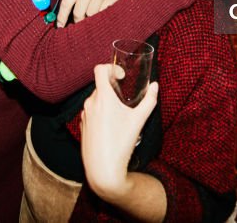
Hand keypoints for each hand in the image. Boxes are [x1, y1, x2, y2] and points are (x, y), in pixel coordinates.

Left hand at [56, 0, 149, 26]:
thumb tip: (77, 2)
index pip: (66, 2)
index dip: (61, 17)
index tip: (60, 26)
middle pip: (78, 12)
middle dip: (78, 20)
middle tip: (80, 24)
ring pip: (92, 14)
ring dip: (92, 17)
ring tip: (95, 14)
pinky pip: (105, 11)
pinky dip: (104, 12)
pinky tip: (106, 8)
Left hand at [80, 65, 157, 201]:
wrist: (103, 168)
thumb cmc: (122, 143)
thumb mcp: (139, 120)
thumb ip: (149, 100)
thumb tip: (155, 85)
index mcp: (103, 97)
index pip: (99, 69)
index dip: (111, 67)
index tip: (121, 76)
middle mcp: (90, 103)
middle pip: (100, 85)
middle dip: (112, 88)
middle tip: (125, 96)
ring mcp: (84, 115)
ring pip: (95, 99)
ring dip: (106, 101)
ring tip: (119, 113)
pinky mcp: (82, 126)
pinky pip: (91, 112)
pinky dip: (100, 113)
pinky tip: (110, 126)